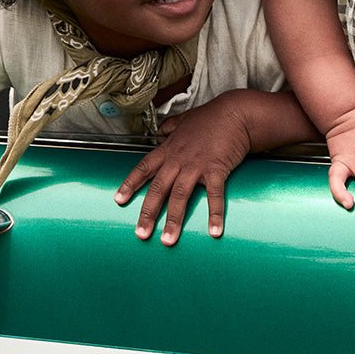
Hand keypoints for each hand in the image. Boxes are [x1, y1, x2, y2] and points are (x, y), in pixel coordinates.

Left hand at [114, 93, 252, 245]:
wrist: (235, 113)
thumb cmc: (211, 117)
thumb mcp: (185, 119)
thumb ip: (171, 126)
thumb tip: (161, 130)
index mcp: (170, 149)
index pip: (144, 167)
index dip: (130, 183)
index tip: (118, 200)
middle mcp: (179, 158)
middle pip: (159, 187)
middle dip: (148, 212)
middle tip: (141, 234)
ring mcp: (197, 164)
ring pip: (180, 195)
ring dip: (174, 219)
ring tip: (168, 240)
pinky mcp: (216, 168)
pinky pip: (214, 195)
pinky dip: (214, 213)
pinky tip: (214, 230)